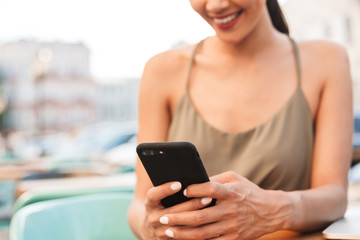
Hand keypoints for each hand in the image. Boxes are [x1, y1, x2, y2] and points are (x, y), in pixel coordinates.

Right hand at [142, 181, 214, 239]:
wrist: (153, 226)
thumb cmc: (163, 203)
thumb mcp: (162, 196)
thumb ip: (173, 188)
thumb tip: (191, 176)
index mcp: (150, 204)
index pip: (153, 195)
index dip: (165, 189)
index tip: (179, 184)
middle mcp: (153, 219)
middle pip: (172, 212)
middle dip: (192, 204)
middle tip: (207, 197)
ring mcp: (161, 233)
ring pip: (182, 227)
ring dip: (198, 219)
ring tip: (212, 211)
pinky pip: (187, 238)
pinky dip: (199, 231)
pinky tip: (212, 224)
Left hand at [157, 171, 286, 239]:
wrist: (272, 212)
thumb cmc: (248, 191)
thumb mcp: (235, 178)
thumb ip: (215, 180)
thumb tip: (193, 183)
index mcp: (231, 192)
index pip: (210, 189)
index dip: (195, 190)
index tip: (182, 191)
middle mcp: (231, 210)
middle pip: (200, 215)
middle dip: (178, 218)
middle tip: (163, 218)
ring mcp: (232, 226)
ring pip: (203, 232)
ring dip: (183, 233)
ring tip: (168, 231)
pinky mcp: (234, 238)